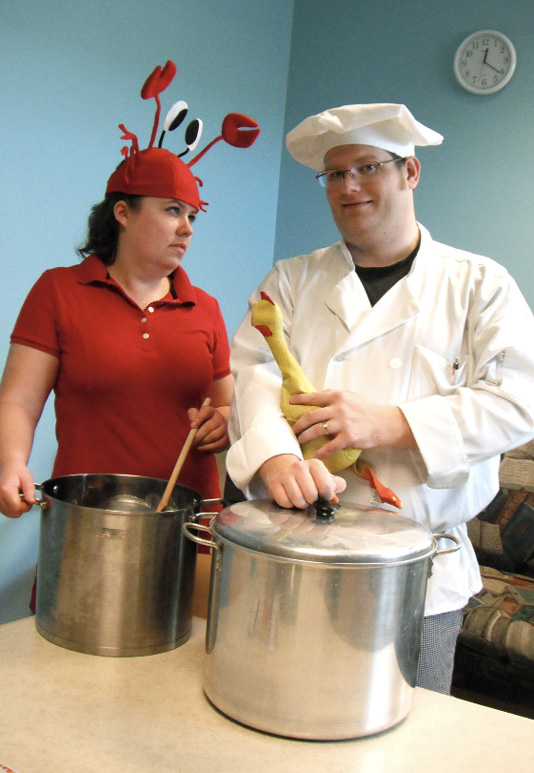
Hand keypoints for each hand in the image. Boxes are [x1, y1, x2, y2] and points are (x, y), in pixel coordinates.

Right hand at [0, 460, 35, 517]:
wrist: (9, 468)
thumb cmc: (18, 472)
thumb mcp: (27, 479)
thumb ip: (30, 491)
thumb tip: (31, 501)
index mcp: (5, 490)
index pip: (17, 508)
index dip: (26, 506)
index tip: (30, 499)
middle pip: (14, 513)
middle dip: (23, 507)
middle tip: (26, 497)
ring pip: (11, 514)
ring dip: (18, 508)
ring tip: (20, 497)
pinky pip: (7, 512)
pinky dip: (13, 508)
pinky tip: (15, 499)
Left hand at [187, 404, 228, 452]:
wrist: (214, 427)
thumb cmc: (202, 421)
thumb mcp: (196, 415)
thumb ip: (192, 416)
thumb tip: (193, 424)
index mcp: (211, 411)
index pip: (206, 411)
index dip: (199, 418)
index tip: (192, 426)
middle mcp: (219, 418)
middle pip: (208, 427)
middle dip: (198, 436)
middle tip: (190, 441)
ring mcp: (224, 428)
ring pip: (213, 436)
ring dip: (202, 442)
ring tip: (195, 444)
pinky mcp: (226, 438)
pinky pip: (217, 444)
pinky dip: (208, 447)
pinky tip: (201, 447)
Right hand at [259, 454, 346, 509]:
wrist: (284, 470)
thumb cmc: (309, 478)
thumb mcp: (325, 478)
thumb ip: (336, 485)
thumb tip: (334, 498)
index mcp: (315, 464)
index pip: (326, 487)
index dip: (327, 497)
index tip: (323, 496)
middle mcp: (299, 466)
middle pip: (311, 495)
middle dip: (313, 503)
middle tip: (311, 500)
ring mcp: (285, 474)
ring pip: (297, 499)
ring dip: (301, 505)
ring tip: (302, 501)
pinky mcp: (274, 482)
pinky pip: (285, 502)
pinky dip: (289, 506)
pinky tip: (291, 500)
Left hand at [290, 389, 415, 457]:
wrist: (384, 423)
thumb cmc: (366, 409)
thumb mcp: (350, 396)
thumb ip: (334, 396)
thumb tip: (317, 395)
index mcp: (338, 396)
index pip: (314, 397)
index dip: (300, 400)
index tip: (290, 403)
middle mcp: (339, 408)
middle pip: (311, 416)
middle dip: (298, 424)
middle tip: (293, 430)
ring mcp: (343, 424)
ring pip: (317, 431)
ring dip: (305, 437)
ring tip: (300, 440)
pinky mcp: (348, 438)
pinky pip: (330, 446)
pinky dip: (321, 451)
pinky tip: (316, 454)